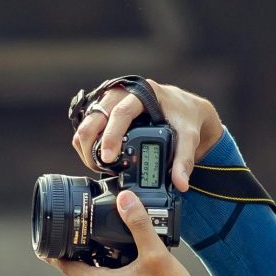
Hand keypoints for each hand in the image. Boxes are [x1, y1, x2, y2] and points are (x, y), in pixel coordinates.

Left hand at [48, 192, 241, 275]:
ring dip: (107, 270)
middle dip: (90, 256)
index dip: (54, 256)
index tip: (44, 247)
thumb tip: (125, 200)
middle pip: (86, 273)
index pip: (67, 267)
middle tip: (98, 239)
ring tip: (124, 255)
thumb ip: (138, 224)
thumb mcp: (155, 254)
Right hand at [71, 80, 223, 191]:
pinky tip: (97, 157)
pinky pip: (89, 124)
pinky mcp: (106, 109)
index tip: (108, 158)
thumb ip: (184, 159)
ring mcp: (112, 100)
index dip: (111, 136)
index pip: (121, 113)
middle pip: (96, 115)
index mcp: (144, 93)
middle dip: (91, 143)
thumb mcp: (189, 136)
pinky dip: (89, 141)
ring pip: (88, 120)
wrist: (184, 107)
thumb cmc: (184, 116)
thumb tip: (180, 182)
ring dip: (87, 143)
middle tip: (98, 166)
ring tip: (98, 165)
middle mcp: (124, 93)